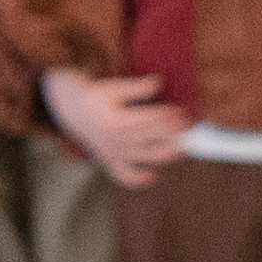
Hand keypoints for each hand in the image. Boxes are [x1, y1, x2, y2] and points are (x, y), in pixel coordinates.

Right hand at [39, 65, 189, 188]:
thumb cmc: (97, 96)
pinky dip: (139, 180)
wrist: (71, 110)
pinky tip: (152, 176)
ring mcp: (114, 154)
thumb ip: (136, 88)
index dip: (168, 117)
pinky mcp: (111, 162)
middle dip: (173, 134)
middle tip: (190, 128)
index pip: (148, 120)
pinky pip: (125, 177)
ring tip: (184, 150)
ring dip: (166, 155)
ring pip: (145, 158)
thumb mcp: (113, 88)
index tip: (182, 112)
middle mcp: (115, 141)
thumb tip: (158, 82)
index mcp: (115, 122)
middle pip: (151, 139)